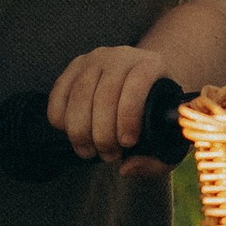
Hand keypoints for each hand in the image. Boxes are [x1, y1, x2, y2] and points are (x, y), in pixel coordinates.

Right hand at [47, 41, 178, 172]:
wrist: (141, 85)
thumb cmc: (155, 116)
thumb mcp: (168, 140)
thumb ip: (156, 162)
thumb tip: (126, 168)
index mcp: (152, 65)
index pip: (137, 85)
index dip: (129, 116)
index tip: (128, 143)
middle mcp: (122, 56)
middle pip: (105, 95)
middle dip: (103, 134)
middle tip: (109, 155)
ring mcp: (94, 60)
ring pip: (79, 96)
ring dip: (81, 131)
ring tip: (90, 151)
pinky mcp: (73, 68)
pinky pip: (58, 95)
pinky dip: (61, 120)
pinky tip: (73, 134)